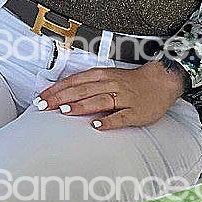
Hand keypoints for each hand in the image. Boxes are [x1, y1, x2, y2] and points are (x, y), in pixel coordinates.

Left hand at [33, 61, 187, 130]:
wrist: (160, 81)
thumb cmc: (130, 82)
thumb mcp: (107, 77)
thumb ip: (87, 84)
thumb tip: (63, 93)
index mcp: (101, 75)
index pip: (74, 82)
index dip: (56, 89)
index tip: (41, 97)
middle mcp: (110, 84)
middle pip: (82, 90)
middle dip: (61, 98)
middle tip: (44, 106)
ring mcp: (123, 98)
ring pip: (99, 101)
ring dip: (81, 106)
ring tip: (65, 111)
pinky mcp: (135, 112)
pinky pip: (121, 117)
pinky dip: (108, 121)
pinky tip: (97, 126)